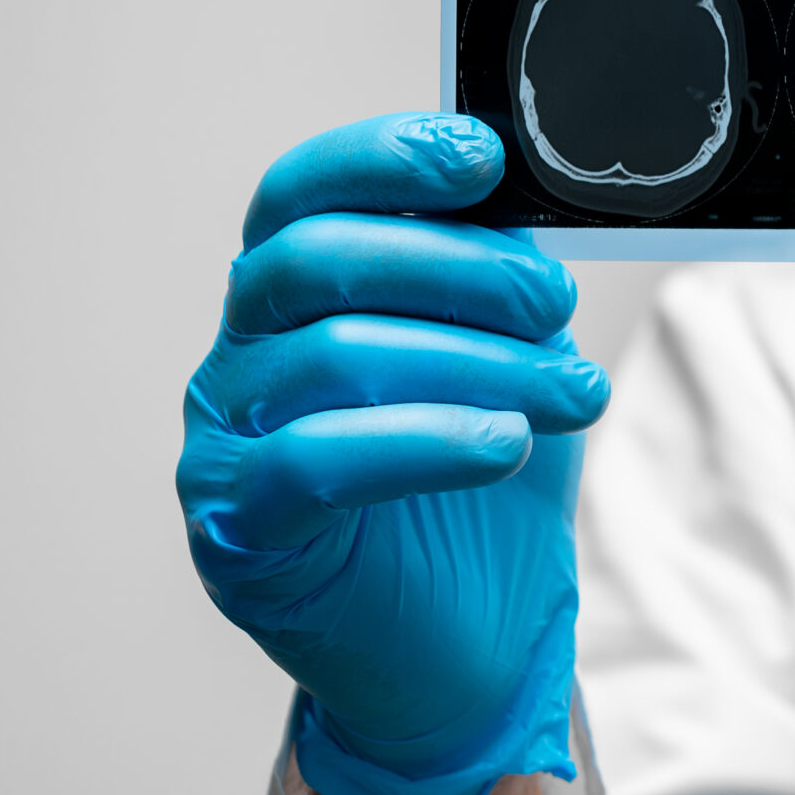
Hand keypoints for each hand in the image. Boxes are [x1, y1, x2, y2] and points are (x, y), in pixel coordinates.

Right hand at [177, 114, 605, 794]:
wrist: (470, 638)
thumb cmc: (478, 478)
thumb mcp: (507, 352)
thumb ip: (497, 277)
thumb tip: (532, 205)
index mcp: (296, 293)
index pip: (304, 191)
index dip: (384, 157)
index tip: (483, 157)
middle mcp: (243, 354)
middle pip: (318, 260)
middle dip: (460, 268)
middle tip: (556, 302)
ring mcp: (225, 440)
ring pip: (331, 355)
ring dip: (476, 362)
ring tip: (569, 392)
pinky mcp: (240, 529)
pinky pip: (311, 461)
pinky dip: (424, 440)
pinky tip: (502, 443)